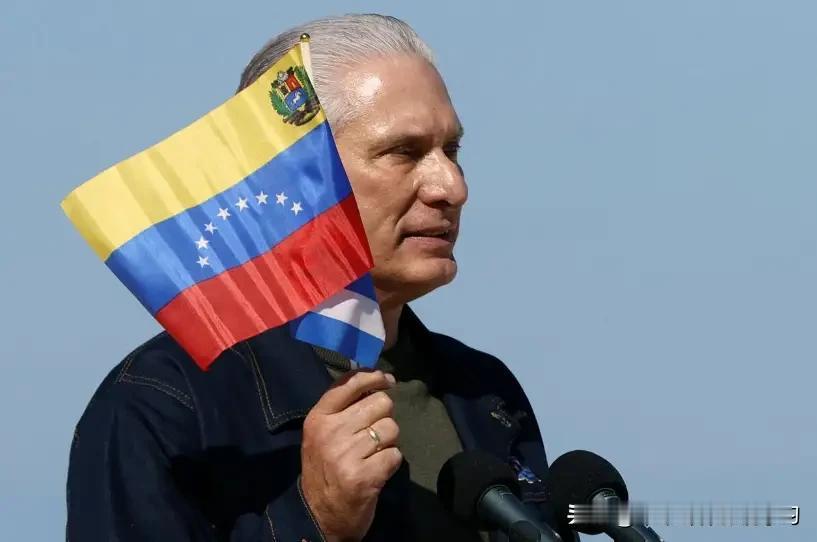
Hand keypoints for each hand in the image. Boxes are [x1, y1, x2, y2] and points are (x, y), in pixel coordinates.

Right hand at [300, 370, 402, 541]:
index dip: (373, 377)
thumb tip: (375, 379)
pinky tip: (377, 470)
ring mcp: (347, 454)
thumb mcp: (322, 434)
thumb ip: (343, 407)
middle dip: (383, 417)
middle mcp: (331, 432)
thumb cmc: (324, 469)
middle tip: (373, 434)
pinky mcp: (364, 476)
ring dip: (388, 441)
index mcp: (318, 418)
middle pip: (380, 403)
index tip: (387, 380)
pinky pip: (396, 454)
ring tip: (373, 454)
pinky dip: (391, 462)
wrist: (319, 515)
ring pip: (391, 428)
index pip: (349, 384)